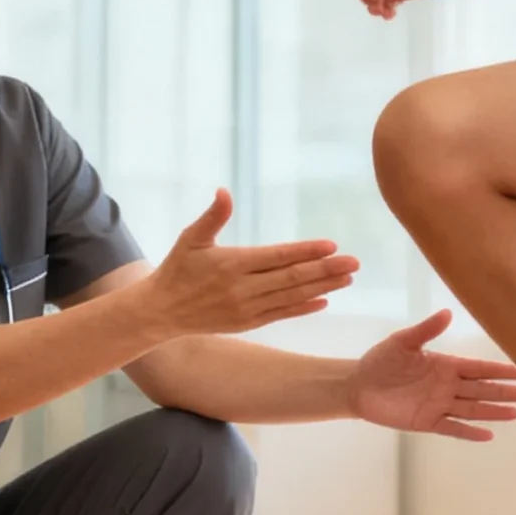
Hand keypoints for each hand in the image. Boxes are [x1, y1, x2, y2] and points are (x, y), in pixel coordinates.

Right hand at [143, 190, 359, 336]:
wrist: (161, 312)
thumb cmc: (178, 268)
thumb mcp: (191, 238)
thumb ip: (212, 216)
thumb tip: (224, 191)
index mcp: (232, 264)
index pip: (277, 256)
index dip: (305, 251)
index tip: (331, 245)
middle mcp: (243, 288)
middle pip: (292, 278)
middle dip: (325, 270)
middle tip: (354, 262)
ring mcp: (247, 308)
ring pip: (292, 297)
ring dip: (322, 287)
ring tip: (347, 278)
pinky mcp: (248, 323)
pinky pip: (282, 314)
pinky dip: (304, 308)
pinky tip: (324, 300)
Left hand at [347, 310, 515, 440]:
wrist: (358, 385)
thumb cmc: (381, 360)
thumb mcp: (402, 341)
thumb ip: (426, 330)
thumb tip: (448, 313)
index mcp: (445, 365)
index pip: (477, 368)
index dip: (498, 370)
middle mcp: (447, 386)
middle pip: (481, 390)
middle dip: (503, 392)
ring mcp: (439, 405)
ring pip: (472, 409)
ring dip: (492, 411)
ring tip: (514, 413)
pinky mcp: (427, 422)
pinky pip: (452, 428)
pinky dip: (469, 432)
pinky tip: (488, 435)